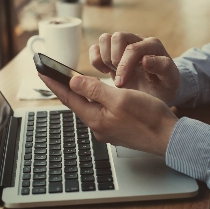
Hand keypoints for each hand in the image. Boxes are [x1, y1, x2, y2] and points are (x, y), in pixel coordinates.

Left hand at [39, 73, 177, 155]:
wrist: (168, 137)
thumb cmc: (149, 118)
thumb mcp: (120, 98)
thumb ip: (95, 90)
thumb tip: (73, 82)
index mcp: (96, 118)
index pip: (68, 98)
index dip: (54, 83)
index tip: (41, 71)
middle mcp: (98, 126)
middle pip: (76, 103)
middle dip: (63, 87)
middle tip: (51, 73)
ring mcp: (107, 129)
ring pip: (88, 107)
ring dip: (79, 93)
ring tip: (70, 81)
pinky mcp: (116, 128)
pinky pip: (100, 111)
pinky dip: (94, 99)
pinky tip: (96, 94)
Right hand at [89, 32, 179, 103]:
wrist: (156, 92)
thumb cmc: (164, 87)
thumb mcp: (170, 81)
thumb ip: (163, 67)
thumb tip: (145, 59)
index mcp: (153, 45)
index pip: (133, 48)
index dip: (124, 66)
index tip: (121, 84)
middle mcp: (137, 40)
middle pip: (118, 37)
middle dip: (115, 59)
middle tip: (120, 78)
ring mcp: (123, 45)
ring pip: (105, 38)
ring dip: (105, 58)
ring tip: (113, 72)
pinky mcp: (111, 52)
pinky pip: (96, 47)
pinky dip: (96, 59)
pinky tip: (105, 71)